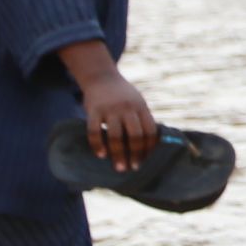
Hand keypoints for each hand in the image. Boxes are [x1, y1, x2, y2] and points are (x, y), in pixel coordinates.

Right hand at [70, 54, 156, 172]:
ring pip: (115, 136)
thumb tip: (152, 145)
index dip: (149, 148)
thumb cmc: (123, 95)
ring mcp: (110, 109)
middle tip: (134, 168)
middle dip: (135, 154)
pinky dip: (98, 145)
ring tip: (119, 167)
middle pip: (135, 136)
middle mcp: (127, 108)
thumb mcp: (138, 102)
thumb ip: (142, 119)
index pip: (150, 131)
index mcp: (141, 107)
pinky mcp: (94, 110)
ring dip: (118, 154)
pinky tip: (101, 155)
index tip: (147, 160)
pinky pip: (94, 131)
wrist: (101, 77)